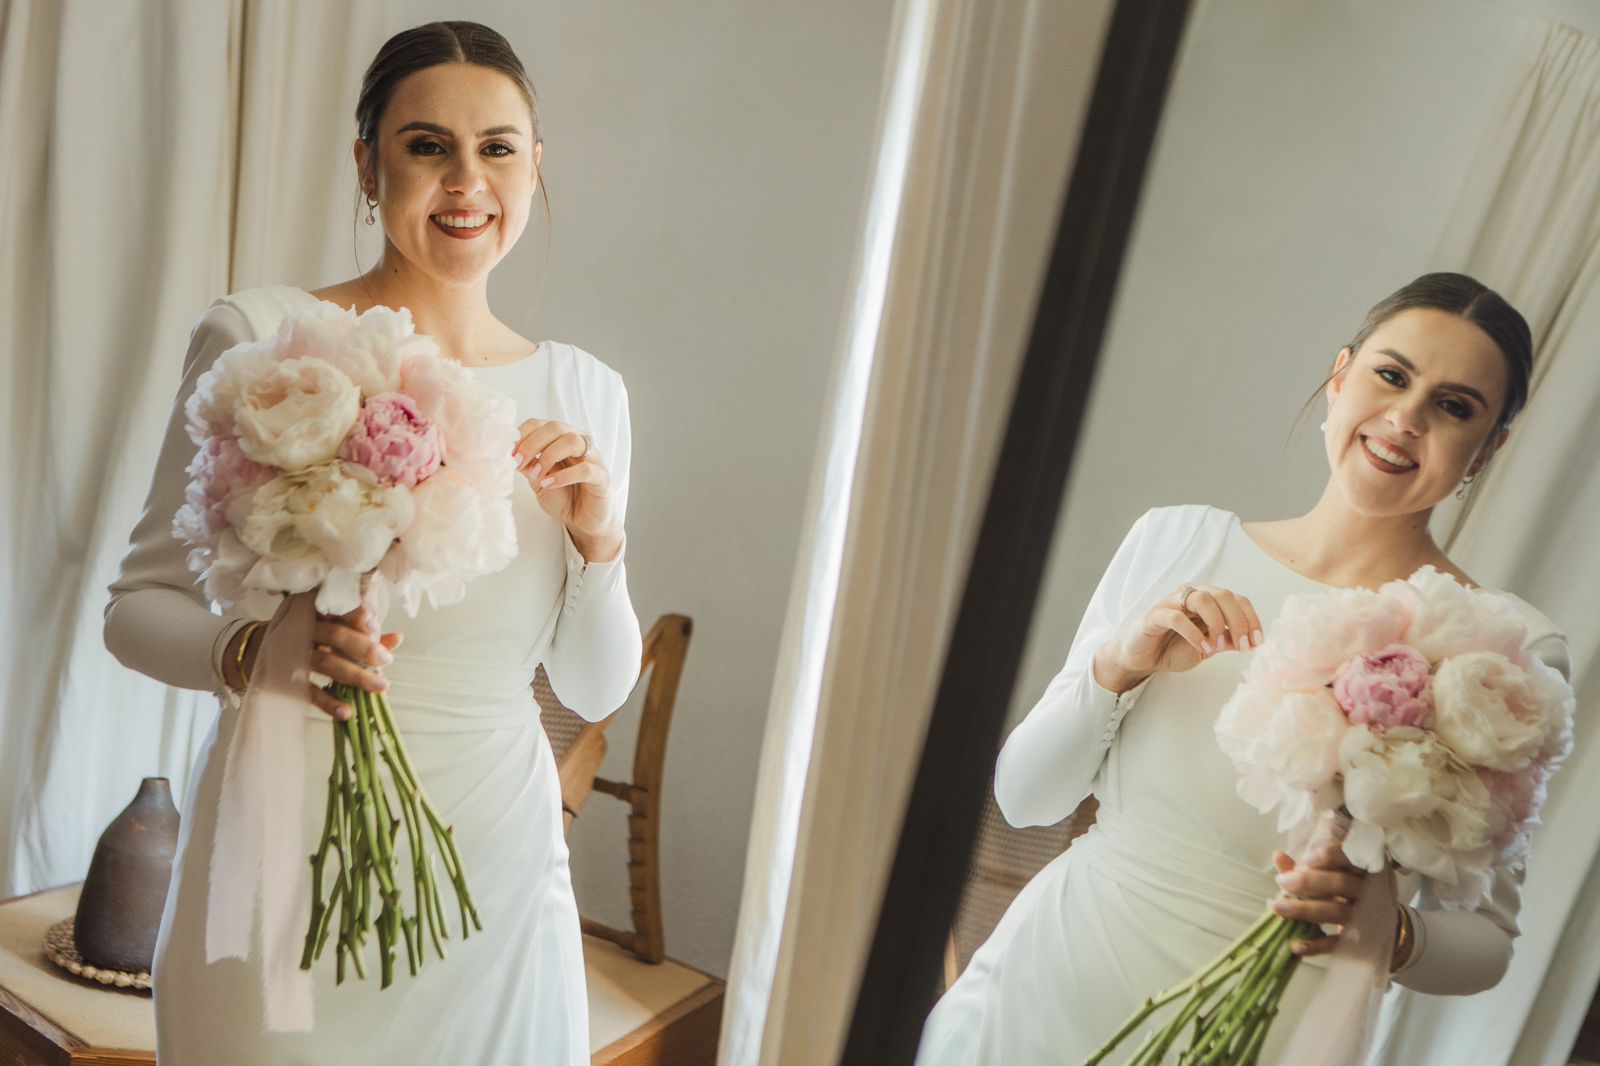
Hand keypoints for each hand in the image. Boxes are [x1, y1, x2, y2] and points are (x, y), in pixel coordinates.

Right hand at [232, 601, 402, 720]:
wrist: (254, 649)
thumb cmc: (305, 633)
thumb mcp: (330, 626)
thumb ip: (363, 632)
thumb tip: (398, 638)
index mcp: (315, 609)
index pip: (337, 608)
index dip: (356, 615)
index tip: (375, 625)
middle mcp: (302, 628)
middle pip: (334, 635)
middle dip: (363, 648)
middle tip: (386, 660)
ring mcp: (291, 653)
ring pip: (325, 663)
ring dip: (355, 676)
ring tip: (381, 686)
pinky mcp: (284, 679)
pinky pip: (308, 691)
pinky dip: (328, 703)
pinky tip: (347, 712)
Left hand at [512, 418, 620, 559]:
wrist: (583, 521)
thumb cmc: (563, 497)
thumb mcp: (537, 480)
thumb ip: (526, 465)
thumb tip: (507, 454)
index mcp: (560, 440)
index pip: (539, 424)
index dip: (521, 436)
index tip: (509, 454)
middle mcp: (578, 443)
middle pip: (555, 427)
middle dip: (532, 444)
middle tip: (519, 463)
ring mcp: (593, 458)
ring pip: (573, 440)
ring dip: (549, 456)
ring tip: (537, 475)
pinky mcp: (602, 477)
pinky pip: (586, 469)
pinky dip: (564, 476)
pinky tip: (549, 484)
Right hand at [1094, 583, 1264, 691]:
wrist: (1142, 658)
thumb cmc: (1172, 648)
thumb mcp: (1208, 647)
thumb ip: (1228, 641)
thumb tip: (1253, 641)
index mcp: (1207, 599)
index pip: (1236, 599)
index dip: (1251, 619)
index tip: (1257, 642)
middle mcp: (1191, 594)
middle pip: (1223, 595)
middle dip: (1238, 621)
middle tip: (1243, 645)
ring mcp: (1172, 602)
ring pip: (1202, 599)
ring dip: (1216, 623)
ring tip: (1217, 646)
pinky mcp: (1154, 615)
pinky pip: (1176, 616)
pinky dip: (1193, 632)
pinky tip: (1201, 647)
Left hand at [1270, 844, 1367, 956]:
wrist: (1383, 927)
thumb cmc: (1348, 892)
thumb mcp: (1332, 874)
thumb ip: (1304, 867)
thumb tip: (1278, 855)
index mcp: (1363, 869)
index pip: (1351, 857)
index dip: (1331, 856)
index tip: (1306, 859)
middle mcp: (1368, 891)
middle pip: (1341, 883)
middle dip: (1308, 882)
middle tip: (1282, 882)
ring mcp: (1366, 918)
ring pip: (1336, 911)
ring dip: (1304, 910)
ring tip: (1278, 907)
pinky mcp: (1360, 942)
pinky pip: (1339, 943)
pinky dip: (1317, 946)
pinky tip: (1296, 945)